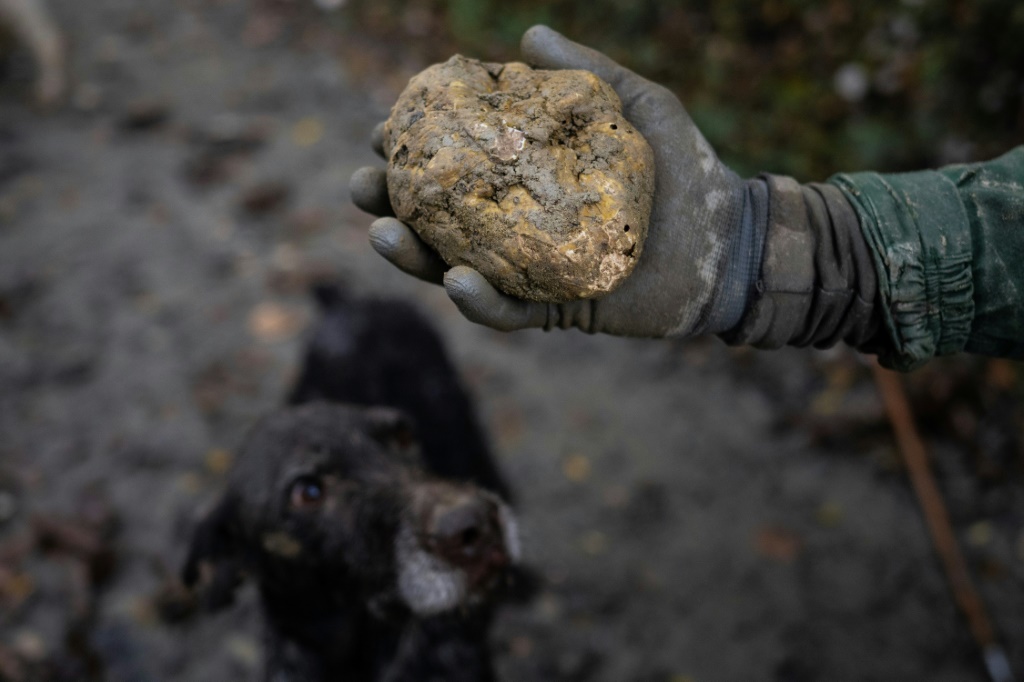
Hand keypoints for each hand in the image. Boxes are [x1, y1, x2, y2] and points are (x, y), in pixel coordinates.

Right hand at [350, 25, 762, 336]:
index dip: (414, 153)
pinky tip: (455, 279)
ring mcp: (535, 274)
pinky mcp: (558, 312)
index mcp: (528, 183)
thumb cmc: (688, 171)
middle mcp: (521, 230)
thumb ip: (584, 73)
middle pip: (440, 224)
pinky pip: (508, 313)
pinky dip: (478, 301)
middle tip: (364, 185)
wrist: (731, 240)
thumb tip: (527, 34)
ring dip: (414, 259)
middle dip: (392, 206)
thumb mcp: (637, 107)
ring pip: (457, 272)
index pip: (458, 170)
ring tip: (383, 232)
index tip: (382, 131)